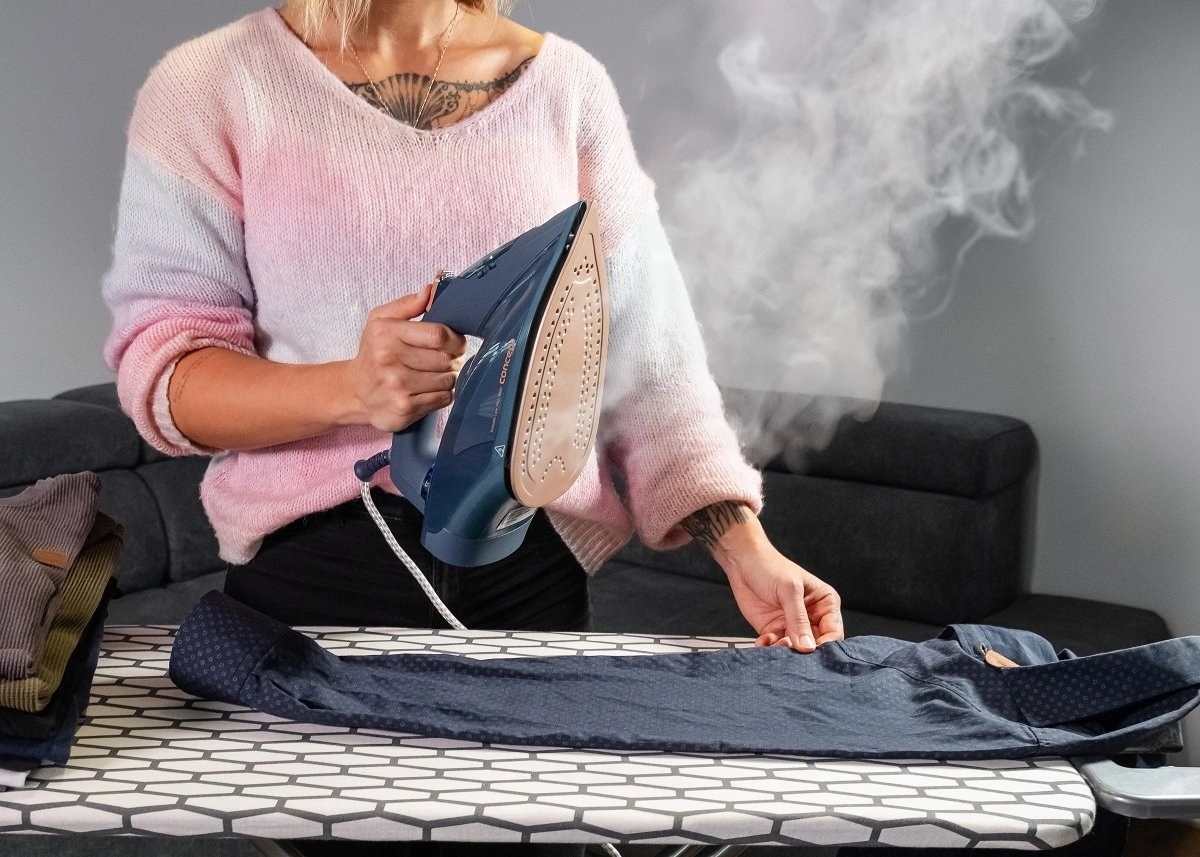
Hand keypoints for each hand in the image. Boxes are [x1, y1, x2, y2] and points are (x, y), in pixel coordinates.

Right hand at [344, 281, 467, 431]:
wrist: (354, 391)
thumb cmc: (374, 351)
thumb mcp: (381, 320)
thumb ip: (409, 304)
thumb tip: (433, 288)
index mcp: (387, 333)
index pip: (439, 335)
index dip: (455, 338)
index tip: (455, 341)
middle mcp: (390, 361)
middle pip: (446, 359)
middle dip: (454, 358)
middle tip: (447, 359)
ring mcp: (397, 387)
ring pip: (448, 380)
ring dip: (448, 377)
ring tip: (436, 374)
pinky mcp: (405, 408)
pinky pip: (443, 399)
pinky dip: (443, 394)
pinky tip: (429, 389)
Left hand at [684, 503, 843, 651]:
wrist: (742, 563)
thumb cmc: (770, 567)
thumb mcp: (789, 590)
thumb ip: (798, 619)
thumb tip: (807, 647)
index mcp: (825, 603)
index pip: (834, 632)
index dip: (825, 645)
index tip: (810, 651)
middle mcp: (812, 617)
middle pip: (815, 645)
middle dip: (802, 651)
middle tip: (788, 646)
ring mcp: (792, 625)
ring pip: (795, 649)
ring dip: (784, 650)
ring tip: (773, 641)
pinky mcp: (775, 630)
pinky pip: (776, 647)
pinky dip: (769, 648)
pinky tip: (762, 641)